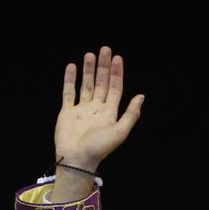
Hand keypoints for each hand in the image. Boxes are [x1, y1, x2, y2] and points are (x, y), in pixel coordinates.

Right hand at [54, 46, 143, 174]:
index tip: (117, 58)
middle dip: (103, 67)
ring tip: (89, 54)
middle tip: (104, 49)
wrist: (77, 159)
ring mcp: (81, 110)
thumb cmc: (99, 148)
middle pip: (101, 83)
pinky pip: (68, 93)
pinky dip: (70, 80)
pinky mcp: (67, 112)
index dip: (117, 73)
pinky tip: (72, 67)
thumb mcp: (120, 132)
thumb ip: (131, 114)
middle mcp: (96, 109)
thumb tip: (141, 96)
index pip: (115, 88)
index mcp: (109, 113)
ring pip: (86, 85)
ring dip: (88, 70)